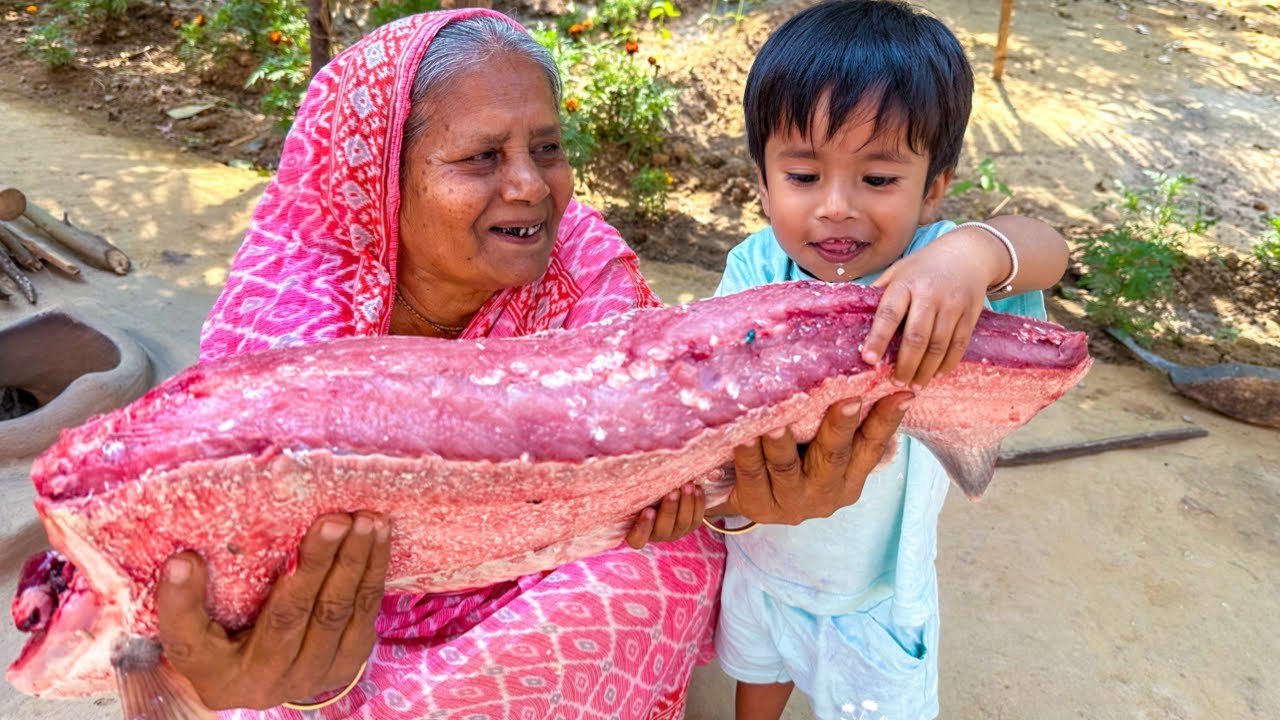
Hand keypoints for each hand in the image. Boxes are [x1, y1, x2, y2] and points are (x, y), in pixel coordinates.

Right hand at [156, 512, 390, 709]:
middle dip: (317, 564)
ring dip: (357, 562)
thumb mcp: (191, 633)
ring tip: (365, 521)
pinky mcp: (347, 664)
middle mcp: (270, 681)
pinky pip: (365, 612)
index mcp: (220, 676)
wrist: (260, 680)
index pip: (196, 641)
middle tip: (333, 521)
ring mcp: (314, 675)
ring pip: (339, 611)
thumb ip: (181, 603)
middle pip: (294, 616)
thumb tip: (181, 561)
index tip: (185, 559)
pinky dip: (373, 571)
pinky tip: (378, 537)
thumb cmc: (219, 644)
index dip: (189, 602)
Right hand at [625, 483, 705, 548]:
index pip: (637, 539)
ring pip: (683, 523)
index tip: (648, 510)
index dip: (643, 528)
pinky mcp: (690, 525)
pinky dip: (697, 502)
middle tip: (672, 491)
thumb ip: (637, 491)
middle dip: (669, 509)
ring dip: (686, 503)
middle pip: (663, 530)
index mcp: (637, 531)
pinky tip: (696, 488)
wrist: (665, 490)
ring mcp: (675, 532)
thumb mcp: (637, 493)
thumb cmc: (644, 490)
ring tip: (687, 485)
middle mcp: (657, 535)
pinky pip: (696, 518)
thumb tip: (634, 474)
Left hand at [725, 394, 910, 524]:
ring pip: (787, 467)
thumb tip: (864, 370)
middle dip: (840, 426)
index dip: (887, 420)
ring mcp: (792, 502)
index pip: (872, 446)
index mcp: (849, 479)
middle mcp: (826, 493)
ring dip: (782, 442)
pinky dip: (749, 455)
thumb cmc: (796, 461)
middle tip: (846, 400)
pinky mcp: (759, 506)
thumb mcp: (822, 449)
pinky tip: (744, 437)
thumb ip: (839, 423)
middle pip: (833, 455)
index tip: (902, 393)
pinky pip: (752, 476)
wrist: (755, 500)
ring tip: (777, 422)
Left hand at [862, 228, 991, 388]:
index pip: (889, 314)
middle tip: (895, 382)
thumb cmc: (924, 266)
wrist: (968, 253)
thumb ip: (880, 293)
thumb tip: (853, 317)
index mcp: (905, 284)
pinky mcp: (970, 314)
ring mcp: (952, 305)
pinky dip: (947, 363)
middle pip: (916, 337)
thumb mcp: (898, 271)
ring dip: (925, 370)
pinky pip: (959, 345)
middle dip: (905, 364)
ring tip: (914, 385)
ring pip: (938, 345)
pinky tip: (937, 374)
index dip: (878, 338)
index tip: (868, 359)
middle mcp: (930, 294)